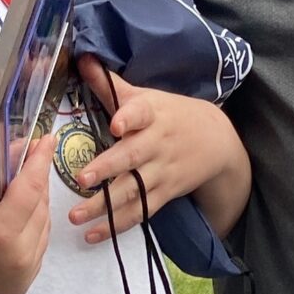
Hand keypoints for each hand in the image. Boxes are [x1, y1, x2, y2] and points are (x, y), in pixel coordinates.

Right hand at [0, 141, 53, 293]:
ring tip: (20, 185)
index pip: (32, 188)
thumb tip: (16, 145)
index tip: (48, 138)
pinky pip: (35, 251)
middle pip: (41, 209)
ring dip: (36, 206)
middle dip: (37, 181)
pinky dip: (31, 231)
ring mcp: (20, 279)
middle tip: (28, 158)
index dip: (41, 160)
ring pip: (43, 231)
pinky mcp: (17, 289)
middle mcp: (17, 261)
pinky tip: (15, 217)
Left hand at [66, 55, 241, 241]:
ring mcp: (161, 172)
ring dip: (103, 205)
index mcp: (151, 114)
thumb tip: (81, 59)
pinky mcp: (164, 194)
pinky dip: (116, 225)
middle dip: (107, 168)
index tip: (116, 123)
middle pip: (131, 157)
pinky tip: (92, 234)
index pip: (140, 112)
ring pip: (131, 190)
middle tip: (81, 177)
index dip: (128, 117)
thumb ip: (111, 85)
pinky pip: (139, 212)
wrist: (217, 141)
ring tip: (75, 215)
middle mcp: (156, 144)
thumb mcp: (146, 96)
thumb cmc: (170, 114)